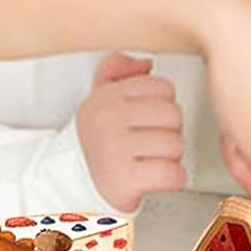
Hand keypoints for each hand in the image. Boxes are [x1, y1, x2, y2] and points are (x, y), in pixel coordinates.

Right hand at [75, 53, 186, 212]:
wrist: (74, 187)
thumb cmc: (97, 144)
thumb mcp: (100, 100)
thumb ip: (118, 72)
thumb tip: (145, 63)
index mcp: (105, 96)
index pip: (162, 88)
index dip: (162, 107)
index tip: (146, 120)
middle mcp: (106, 118)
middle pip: (173, 114)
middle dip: (169, 132)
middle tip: (149, 143)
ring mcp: (114, 148)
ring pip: (175, 144)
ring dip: (170, 158)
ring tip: (149, 160)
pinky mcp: (124, 179)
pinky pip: (173, 173)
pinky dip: (173, 179)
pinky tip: (155, 177)